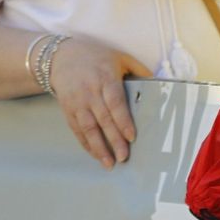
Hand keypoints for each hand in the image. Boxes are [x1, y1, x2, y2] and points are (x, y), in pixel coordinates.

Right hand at [47, 38, 152, 168]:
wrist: (60, 56)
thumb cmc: (95, 57)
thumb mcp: (119, 57)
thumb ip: (138, 69)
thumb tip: (158, 81)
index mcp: (105, 79)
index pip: (115, 103)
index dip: (123, 121)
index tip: (131, 137)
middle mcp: (90, 92)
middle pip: (103, 119)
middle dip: (114, 140)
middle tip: (123, 157)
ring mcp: (77, 102)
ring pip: (88, 128)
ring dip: (99, 147)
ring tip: (109, 163)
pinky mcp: (67, 110)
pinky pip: (77, 130)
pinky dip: (86, 144)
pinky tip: (95, 155)